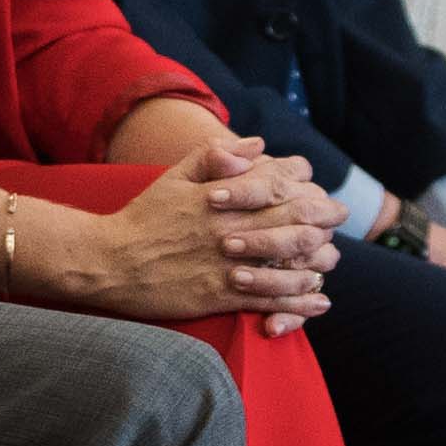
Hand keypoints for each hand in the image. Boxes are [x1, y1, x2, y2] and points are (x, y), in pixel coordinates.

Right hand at [35, 134, 337, 324]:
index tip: (314, 182)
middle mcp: (229, 228)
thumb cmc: (141, 217)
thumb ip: (215, 157)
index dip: (302, 180)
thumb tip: (258, 144)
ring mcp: (227, 264)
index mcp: (220, 196)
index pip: (275, 180)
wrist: (108, 262)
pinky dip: (300, 301)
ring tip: (331, 259)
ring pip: (288, 259)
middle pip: (292, 218)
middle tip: (337, 215)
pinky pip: (270, 298)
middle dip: (322, 216)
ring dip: (317, 259)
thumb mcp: (173, 177)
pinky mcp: (220, 295)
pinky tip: (321, 300)